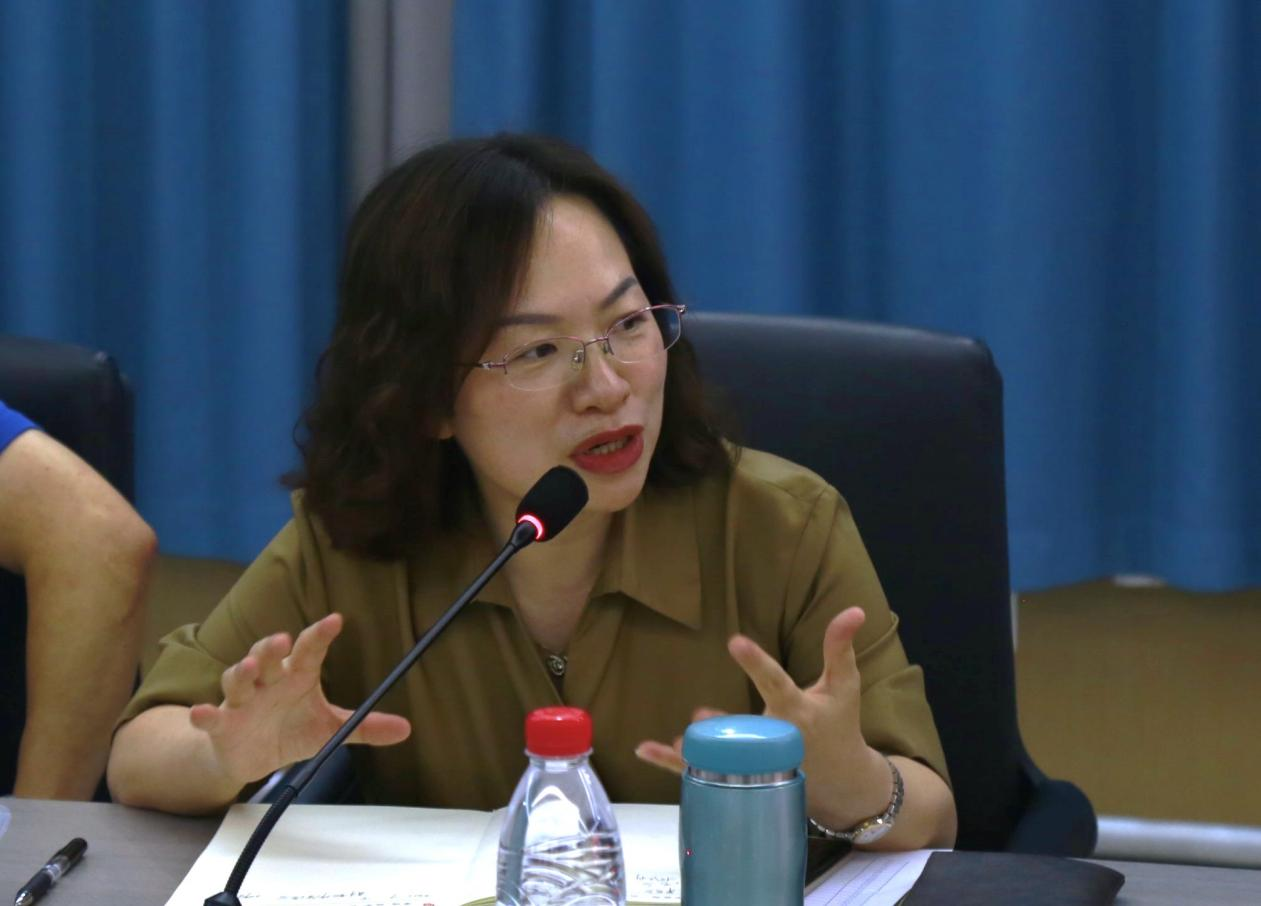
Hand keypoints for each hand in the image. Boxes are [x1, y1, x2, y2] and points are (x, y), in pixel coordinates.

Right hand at [188, 613, 410, 786]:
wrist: (251, 756)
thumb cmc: (292, 730)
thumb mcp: (330, 729)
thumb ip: (364, 726)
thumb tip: (406, 729)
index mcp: (296, 676)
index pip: (308, 650)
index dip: (320, 635)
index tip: (336, 620)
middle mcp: (268, 682)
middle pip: (267, 657)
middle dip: (271, 648)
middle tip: (281, 640)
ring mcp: (242, 702)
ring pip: (237, 680)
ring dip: (241, 673)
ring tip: (249, 667)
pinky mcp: (221, 725)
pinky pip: (209, 717)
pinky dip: (204, 715)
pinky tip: (202, 713)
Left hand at [636, 607, 889, 826]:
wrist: (844, 782)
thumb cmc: (841, 726)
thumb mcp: (845, 686)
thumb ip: (840, 648)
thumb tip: (855, 609)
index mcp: (797, 711)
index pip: (775, 682)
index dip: (756, 663)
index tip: (735, 641)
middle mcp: (774, 740)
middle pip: (744, 731)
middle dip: (724, 726)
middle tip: (701, 716)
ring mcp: (756, 764)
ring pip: (720, 760)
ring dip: (697, 754)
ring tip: (678, 744)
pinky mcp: (742, 776)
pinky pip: (703, 773)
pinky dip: (672, 764)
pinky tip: (643, 749)